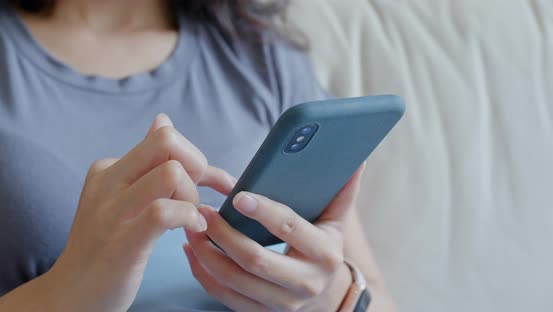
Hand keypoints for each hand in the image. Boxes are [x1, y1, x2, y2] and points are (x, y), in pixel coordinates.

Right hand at [45, 114, 235, 311]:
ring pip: (171, 173)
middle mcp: (108, 182)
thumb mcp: (123, 198)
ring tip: (191, 218)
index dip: (197, 158)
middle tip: (196, 197)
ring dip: (193, 196)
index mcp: (109, 169)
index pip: (164, 138)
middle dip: (197, 166)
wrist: (72, 294)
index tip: (212, 182)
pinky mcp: (123, 241)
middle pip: (167, 141)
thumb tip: (163, 120)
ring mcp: (113, 211)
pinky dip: (189, 216)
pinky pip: (166, 211)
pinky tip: (191, 229)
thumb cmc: (108, 247)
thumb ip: (147, 163)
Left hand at [183, 163, 366, 311]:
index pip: (290, 229)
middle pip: (254, 259)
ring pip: (234, 280)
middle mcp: (304, 283)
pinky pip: (223, 296)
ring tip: (191, 228)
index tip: (238, 196)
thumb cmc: (324, 249)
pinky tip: (192, 251)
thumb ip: (343, 192)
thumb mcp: (336, 223)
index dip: (263, 212)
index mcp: (324, 254)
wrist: (326, 297)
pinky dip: (203, 273)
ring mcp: (280, 303)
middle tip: (202, 211)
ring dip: (206, 253)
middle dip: (224, 234)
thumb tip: (357, 160)